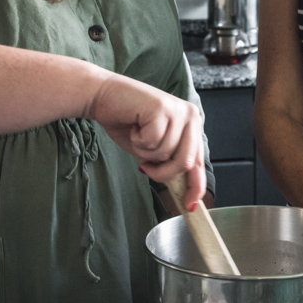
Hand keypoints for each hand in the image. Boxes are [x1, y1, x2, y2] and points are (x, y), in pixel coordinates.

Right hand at [87, 73, 205, 209]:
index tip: (191, 205)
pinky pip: (152, 142)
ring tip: (138, 134)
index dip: (195, 186)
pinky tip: (135, 124)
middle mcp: (191, 115)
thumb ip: (169, 163)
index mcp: (192, 125)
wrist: (103, 97)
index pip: (198, 162)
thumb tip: (183, 193)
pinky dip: (138, 140)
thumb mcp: (153, 150)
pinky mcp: (162, 107)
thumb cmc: (127, 123)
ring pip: (166, 153)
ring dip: (145, 152)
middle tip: (145, 166)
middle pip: (185, 162)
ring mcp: (178, 110)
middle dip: (162, 172)